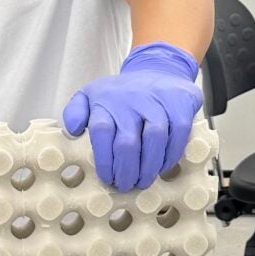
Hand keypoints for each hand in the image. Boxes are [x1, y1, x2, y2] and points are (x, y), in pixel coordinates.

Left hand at [64, 43, 203, 193]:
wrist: (159, 70)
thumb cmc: (122, 94)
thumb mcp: (91, 95)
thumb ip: (75, 112)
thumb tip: (74, 130)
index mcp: (106, 99)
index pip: (102, 131)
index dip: (104, 160)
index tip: (107, 178)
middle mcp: (131, 99)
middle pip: (128, 141)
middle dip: (126, 170)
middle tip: (126, 186)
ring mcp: (157, 101)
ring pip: (154, 138)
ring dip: (149, 167)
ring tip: (143, 181)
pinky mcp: (180, 104)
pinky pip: (178, 134)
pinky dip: (171, 154)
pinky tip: (162, 167)